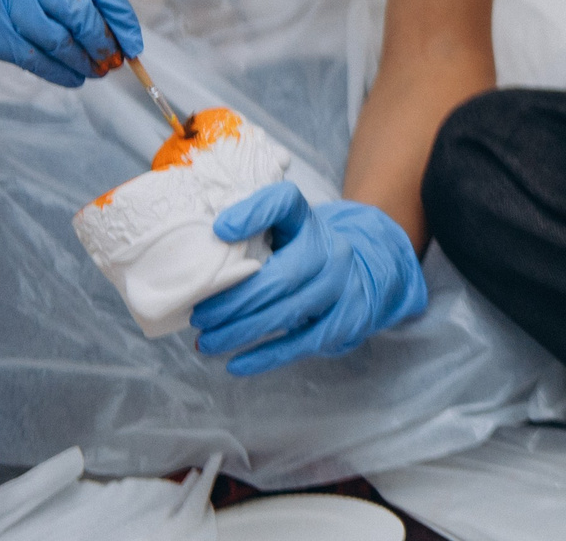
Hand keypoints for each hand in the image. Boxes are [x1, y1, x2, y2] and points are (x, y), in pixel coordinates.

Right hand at [0, 0, 144, 87]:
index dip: (121, 15)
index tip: (134, 39)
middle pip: (80, 12)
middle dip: (105, 40)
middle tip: (119, 57)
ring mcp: (5, 2)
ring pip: (57, 39)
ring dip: (83, 60)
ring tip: (99, 70)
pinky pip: (29, 57)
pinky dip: (56, 72)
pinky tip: (72, 78)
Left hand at [191, 184, 428, 375]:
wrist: (366, 272)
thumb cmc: (304, 253)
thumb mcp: (284, 229)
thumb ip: (251, 230)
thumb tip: (208, 243)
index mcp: (308, 221)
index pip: (285, 202)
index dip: (256, 212)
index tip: (220, 230)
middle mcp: (331, 250)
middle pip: (282, 275)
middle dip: (235, 300)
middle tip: (200, 316)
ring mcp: (342, 286)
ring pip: (290, 311)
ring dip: (242, 330)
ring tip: (206, 341)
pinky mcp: (347, 320)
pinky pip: (303, 342)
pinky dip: (266, 356)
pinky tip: (235, 363)